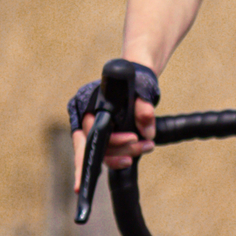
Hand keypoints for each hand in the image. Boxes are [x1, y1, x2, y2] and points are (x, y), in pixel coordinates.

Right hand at [68, 63, 159, 179]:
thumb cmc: (135, 82)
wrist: (138, 81)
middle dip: (118, 154)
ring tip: (148, 146)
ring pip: (104, 152)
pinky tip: (142, 148)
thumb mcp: (141, 89)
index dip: (107, 142)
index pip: (91, 130)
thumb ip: (144, 107)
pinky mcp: (106, 138)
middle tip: (143, 147)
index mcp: (88, 104)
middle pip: (96, 145)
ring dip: (126, 153)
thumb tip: (147, 133)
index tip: (131, 140)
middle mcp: (87, 119)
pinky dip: (126, 154)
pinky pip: (111, 153)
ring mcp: (96, 130)